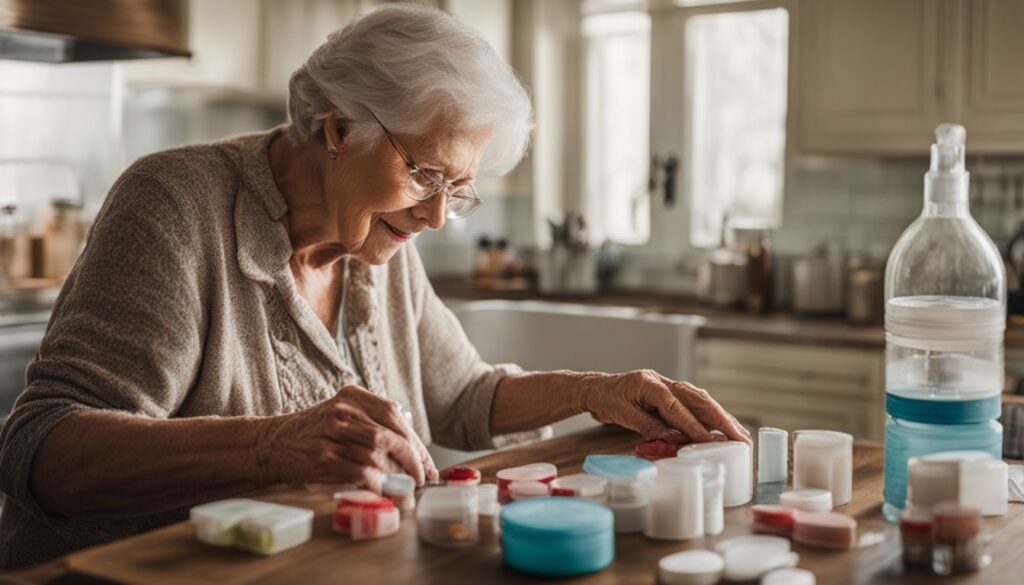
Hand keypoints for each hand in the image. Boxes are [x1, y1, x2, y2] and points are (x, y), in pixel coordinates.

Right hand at [257, 385, 438, 490]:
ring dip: (396, 474)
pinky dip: (377, 483)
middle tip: (421, 478)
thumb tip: (412, 452)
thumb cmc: (312, 434)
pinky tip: (384, 490)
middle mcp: (342, 412)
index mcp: (352, 396)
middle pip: (389, 435)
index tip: (426, 462)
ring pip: (377, 453)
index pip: (393, 414)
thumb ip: (372, 424)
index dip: (415, 440)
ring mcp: (330, 434)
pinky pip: (359, 471)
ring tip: (405, 487)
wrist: (269, 443)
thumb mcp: (341, 416)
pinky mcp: (321, 458)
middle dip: (412, 459)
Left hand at [578, 370, 750, 444]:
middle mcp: (663, 381)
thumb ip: (648, 426)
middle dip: (721, 419)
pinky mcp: (671, 392)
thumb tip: (674, 438)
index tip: (710, 440)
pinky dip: (711, 414)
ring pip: (701, 399)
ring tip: (740, 433)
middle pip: (698, 398)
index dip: (693, 425)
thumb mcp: (621, 415)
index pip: (676, 407)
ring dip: (721, 416)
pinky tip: (724, 424)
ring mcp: (669, 384)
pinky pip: (695, 402)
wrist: (597, 388)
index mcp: (649, 383)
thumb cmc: (606, 400)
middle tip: (740, 437)